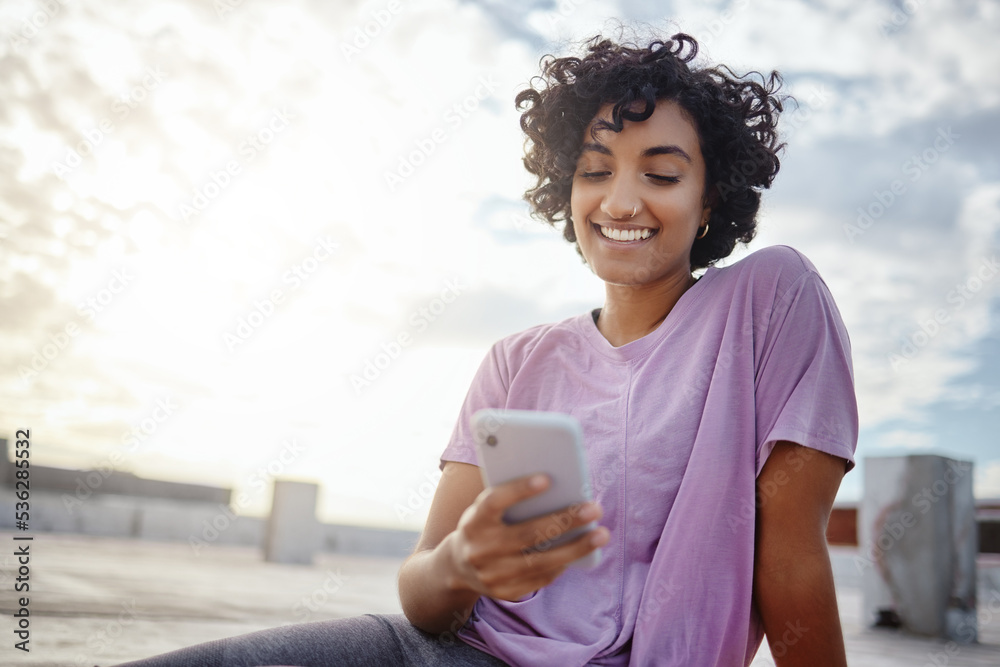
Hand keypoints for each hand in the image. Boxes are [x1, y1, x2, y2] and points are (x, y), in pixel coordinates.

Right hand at [444, 473, 608, 601]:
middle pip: (528, 534)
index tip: (547, 479)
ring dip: (576, 548)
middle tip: (594, 508)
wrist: (457, 566)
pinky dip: (563, 564)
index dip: (518, 491)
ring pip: (541, 561)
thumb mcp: (486, 509)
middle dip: (565, 521)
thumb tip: (558, 488)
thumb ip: (511, 499)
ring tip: (601, 534)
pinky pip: (541, 578)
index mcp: (473, 521)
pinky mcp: (505, 592)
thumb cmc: (483, 524)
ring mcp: (492, 575)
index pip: (494, 503)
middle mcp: (480, 550)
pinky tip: (582, 551)